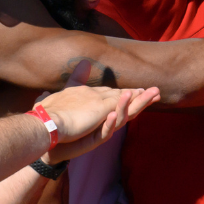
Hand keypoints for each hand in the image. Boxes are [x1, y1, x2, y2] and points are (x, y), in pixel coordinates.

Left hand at [37, 84, 158, 151]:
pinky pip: (104, 133)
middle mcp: (105, 122)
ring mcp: (99, 132)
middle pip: (128, 110)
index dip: (138, 94)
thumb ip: (80, 78)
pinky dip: (109, 124)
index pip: (125, 101)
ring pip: (119, 120)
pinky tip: (112, 114)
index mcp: (104, 111)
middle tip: (156, 91)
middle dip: (142, 101)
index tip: (151, 88)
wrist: (48, 138)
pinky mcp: (91, 141)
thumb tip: (85, 61)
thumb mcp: (72, 93)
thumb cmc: (61, 118)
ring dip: (127, 107)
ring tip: (133, 94)